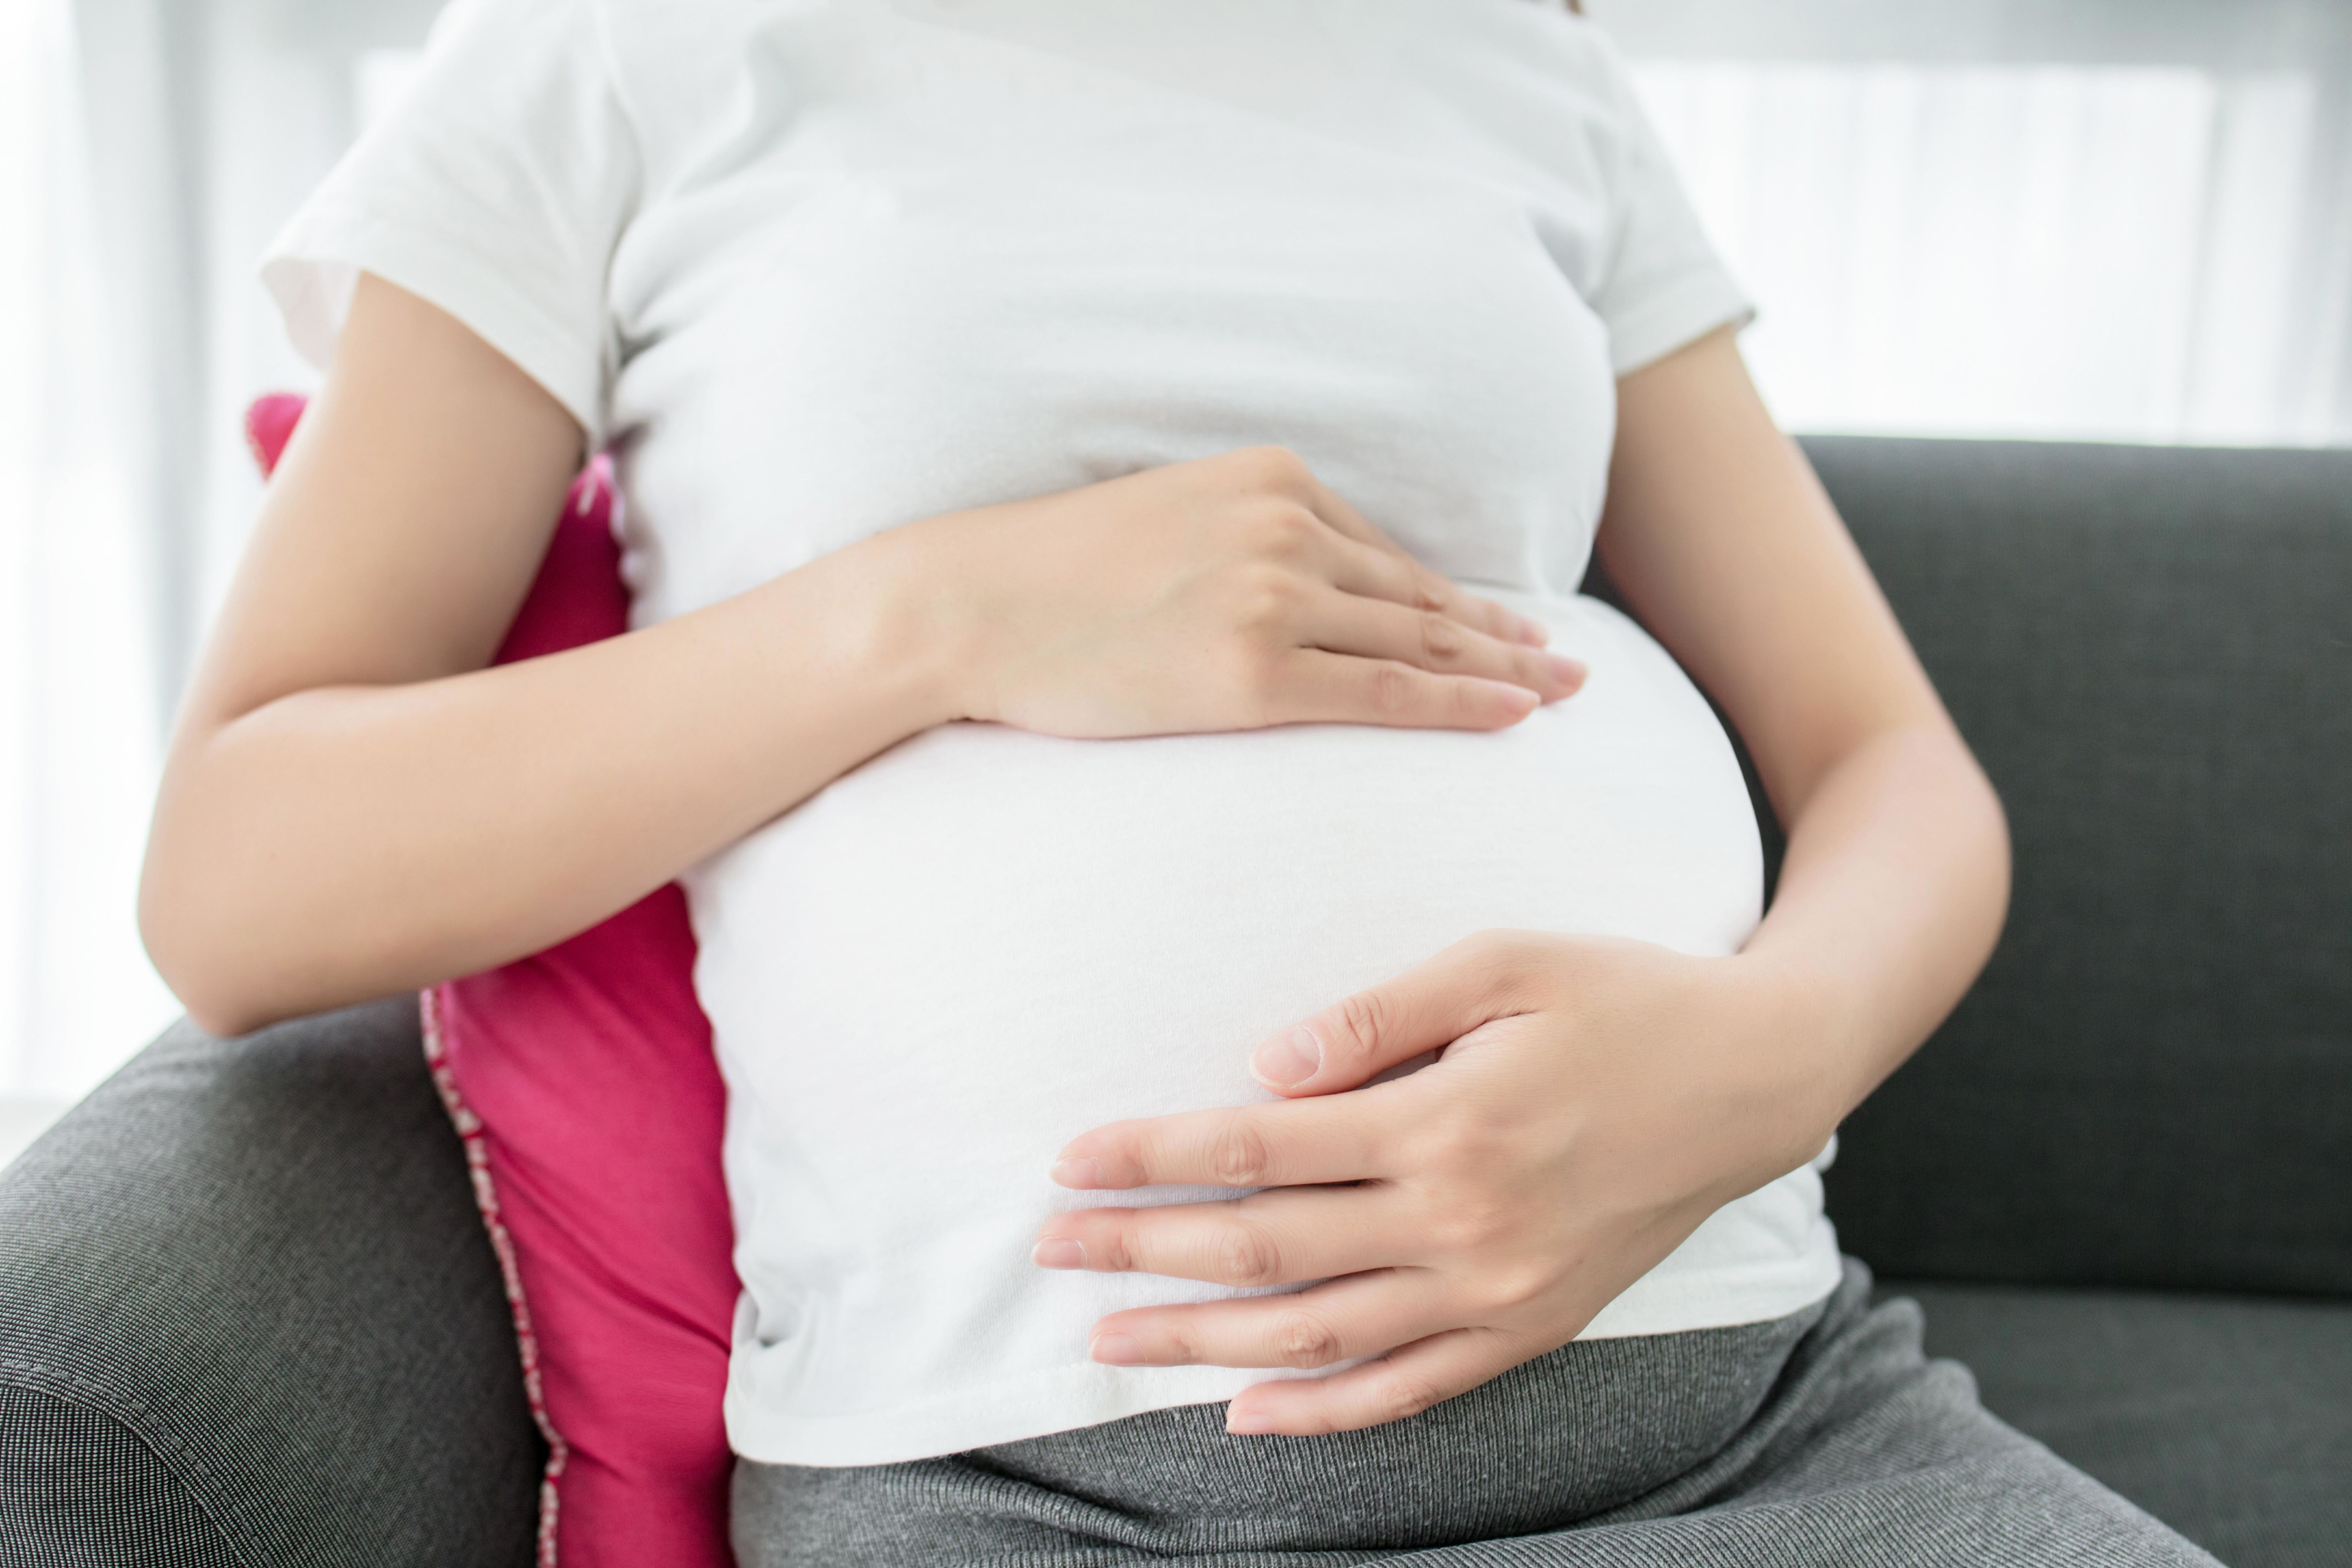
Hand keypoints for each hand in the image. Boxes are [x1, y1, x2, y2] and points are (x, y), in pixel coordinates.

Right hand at [895, 446, 1586, 737]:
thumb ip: (1246, 541)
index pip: (1385, 553)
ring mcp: (1273, 598)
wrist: (970, 603)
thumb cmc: (1052, 576)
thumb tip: (1303, 590)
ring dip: (1499, 671)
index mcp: (1272, 481)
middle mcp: (1287, 529)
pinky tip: (1512, 714)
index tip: (1509, 626)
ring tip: (1557, 695)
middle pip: (1420, 595)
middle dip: (1504, 635)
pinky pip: (1385, 689)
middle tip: (1569, 665)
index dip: (1457, 598)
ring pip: (1417, 641)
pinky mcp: (1252, 670)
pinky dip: (1459, 702)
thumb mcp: (1169, 522)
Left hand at [1030, 930, 1842, 1435]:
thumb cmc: (1621, 998)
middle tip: (1050, 1249)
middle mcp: (1462, 1223)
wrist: (1753, 1076)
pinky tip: (1243, 1415)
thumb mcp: (1504, 961)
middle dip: (1142, 1251)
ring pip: (1315, 1338)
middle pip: (1264, 1250)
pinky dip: (1322, 1415)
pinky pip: (1407, 1390)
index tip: (1067, 1160)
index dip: (1150, 1155)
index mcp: (1446, 1122)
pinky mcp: (1528, 1328)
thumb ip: (1380, 1016)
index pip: (1256, 1149)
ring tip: (1107, 1342)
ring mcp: (1496, 1292)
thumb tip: (1265, 1063)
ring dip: (1201, 1342)